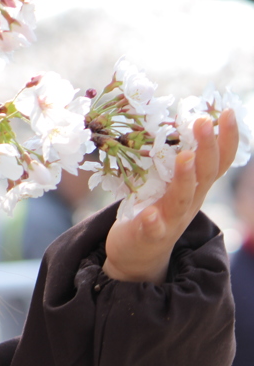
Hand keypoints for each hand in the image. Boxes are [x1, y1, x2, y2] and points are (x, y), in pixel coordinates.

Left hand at [103, 109, 239, 283]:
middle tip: (203, 121)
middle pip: (205, 175)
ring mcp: (170, 219)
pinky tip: (149, 213)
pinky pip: (152, 229)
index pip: (218, 161)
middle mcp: (189, 202)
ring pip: (181, 198)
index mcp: (196, 187)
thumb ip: (174, 160)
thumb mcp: (169, 184)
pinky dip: (152, 221)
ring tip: (185, 156)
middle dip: (207, 148)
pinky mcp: (149, 235)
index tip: (226, 112)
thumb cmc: (155, 209)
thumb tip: (174, 121)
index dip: (226, 139)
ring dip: (185, 177)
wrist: (139, 253)